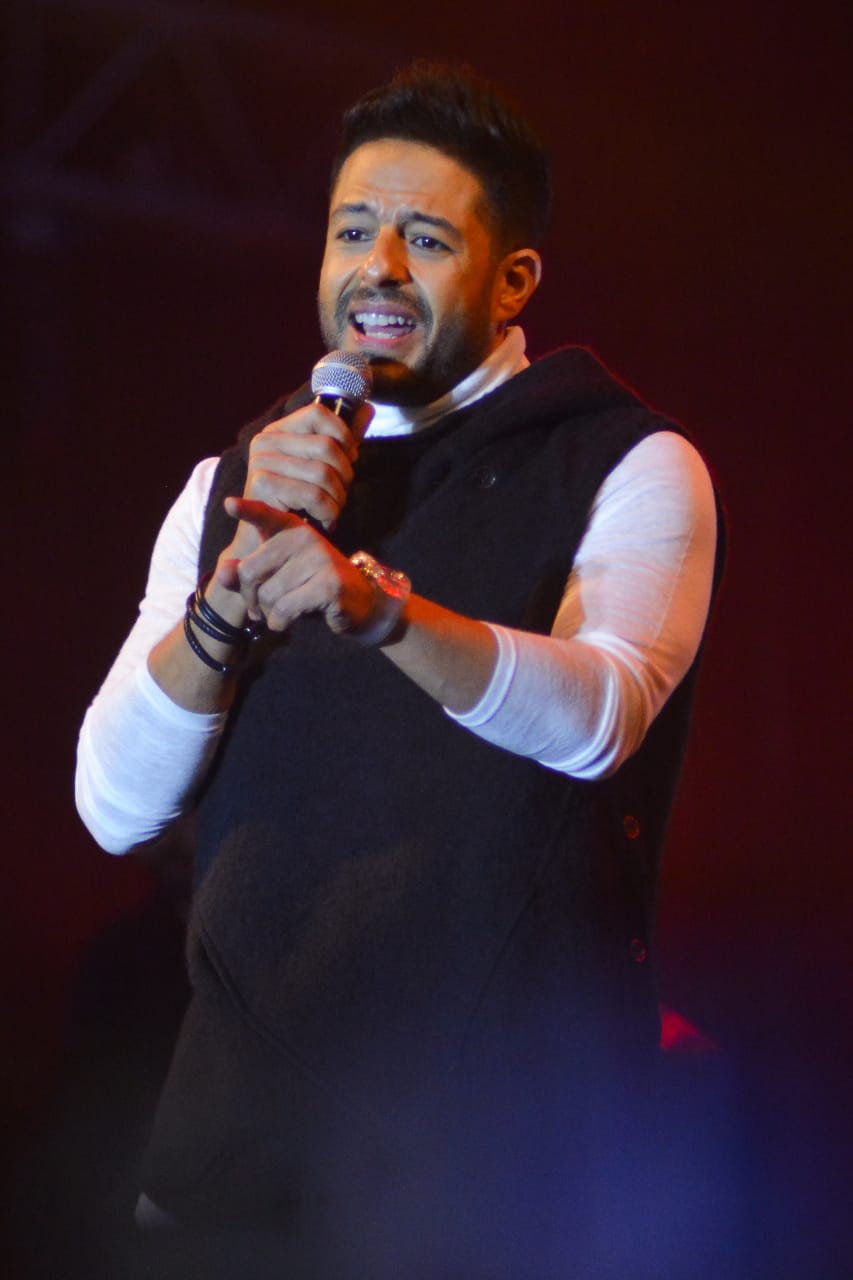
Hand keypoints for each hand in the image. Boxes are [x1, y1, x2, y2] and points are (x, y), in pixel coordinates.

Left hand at [219, 498, 377, 634]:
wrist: (358, 604)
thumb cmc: (310, 588)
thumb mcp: (275, 578)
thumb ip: (245, 575)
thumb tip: (222, 573)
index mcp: (290, 528)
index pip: (265, 516)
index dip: (247, 511)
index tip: (229, 504)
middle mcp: (304, 536)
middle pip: (250, 570)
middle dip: (250, 597)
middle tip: (259, 609)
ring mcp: (319, 557)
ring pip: (268, 594)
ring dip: (268, 613)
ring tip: (280, 615)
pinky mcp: (329, 584)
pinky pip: (285, 608)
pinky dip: (280, 622)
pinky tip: (289, 622)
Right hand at [249, 399, 370, 523]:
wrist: (269, 542)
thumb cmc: (299, 503)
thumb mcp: (323, 465)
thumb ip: (344, 438)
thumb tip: (368, 408)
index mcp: (278, 431)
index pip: (318, 413)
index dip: (343, 434)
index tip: (350, 457)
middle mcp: (265, 441)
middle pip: (326, 446)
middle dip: (345, 474)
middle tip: (342, 493)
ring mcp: (261, 463)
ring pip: (323, 473)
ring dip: (338, 498)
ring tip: (334, 510)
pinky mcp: (262, 487)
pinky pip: (313, 495)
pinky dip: (328, 512)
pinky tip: (326, 521)